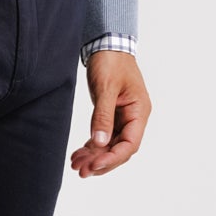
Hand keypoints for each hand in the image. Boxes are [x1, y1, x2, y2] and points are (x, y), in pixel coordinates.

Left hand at [70, 50, 149, 177]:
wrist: (106, 44)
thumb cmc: (111, 61)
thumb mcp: (106, 88)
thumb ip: (103, 116)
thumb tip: (100, 142)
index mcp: (139, 111)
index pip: (130, 143)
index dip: (112, 157)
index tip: (94, 165)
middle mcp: (134, 117)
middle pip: (120, 149)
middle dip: (101, 161)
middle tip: (81, 171)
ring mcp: (123, 117)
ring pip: (110, 145)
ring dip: (94, 156)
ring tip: (76, 165)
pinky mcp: (112, 115)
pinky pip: (104, 136)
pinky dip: (92, 146)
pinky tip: (79, 154)